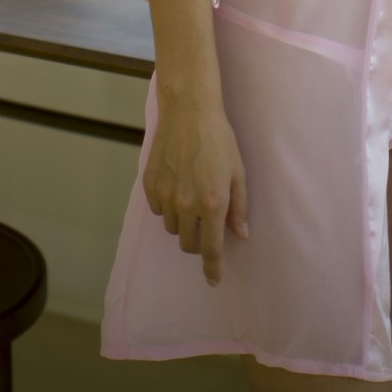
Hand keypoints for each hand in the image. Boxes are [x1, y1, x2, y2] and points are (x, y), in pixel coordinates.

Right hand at [143, 98, 249, 286]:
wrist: (189, 111)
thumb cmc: (219, 139)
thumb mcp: (238, 172)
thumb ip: (239, 207)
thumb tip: (240, 235)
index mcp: (212, 203)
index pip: (211, 248)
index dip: (212, 268)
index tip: (214, 280)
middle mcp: (187, 204)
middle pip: (189, 244)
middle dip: (199, 240)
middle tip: (207, 220)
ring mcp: (166, 195)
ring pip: (174, 228)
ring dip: (184, 222)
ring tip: (192, 195)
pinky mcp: (150, 186)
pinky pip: (159, 211)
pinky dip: (168, 207)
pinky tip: (177, 185)